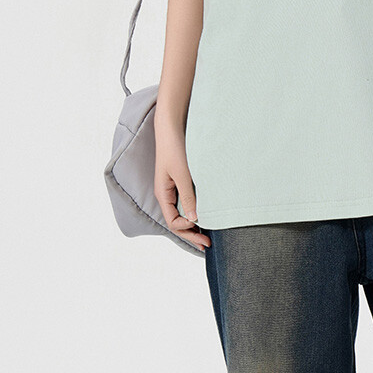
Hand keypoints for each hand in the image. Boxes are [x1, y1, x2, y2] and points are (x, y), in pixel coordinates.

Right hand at [154, 125, 211, 251]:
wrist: (173, 127)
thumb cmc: (175, 149)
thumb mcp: (183, 174)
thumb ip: (188, 196)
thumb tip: (195, 219)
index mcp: (163, 194)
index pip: (173, 222)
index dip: (187, 230)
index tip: (203, 229)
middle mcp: (168, 194)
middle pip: (178, 221)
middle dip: (192, 234)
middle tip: (208, 245)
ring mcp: (174, 187)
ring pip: (183, 212)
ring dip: (194, 224)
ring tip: (208, 234)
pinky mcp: (182, 179)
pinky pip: (187, 201)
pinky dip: (196, 210)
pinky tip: (206, 213)